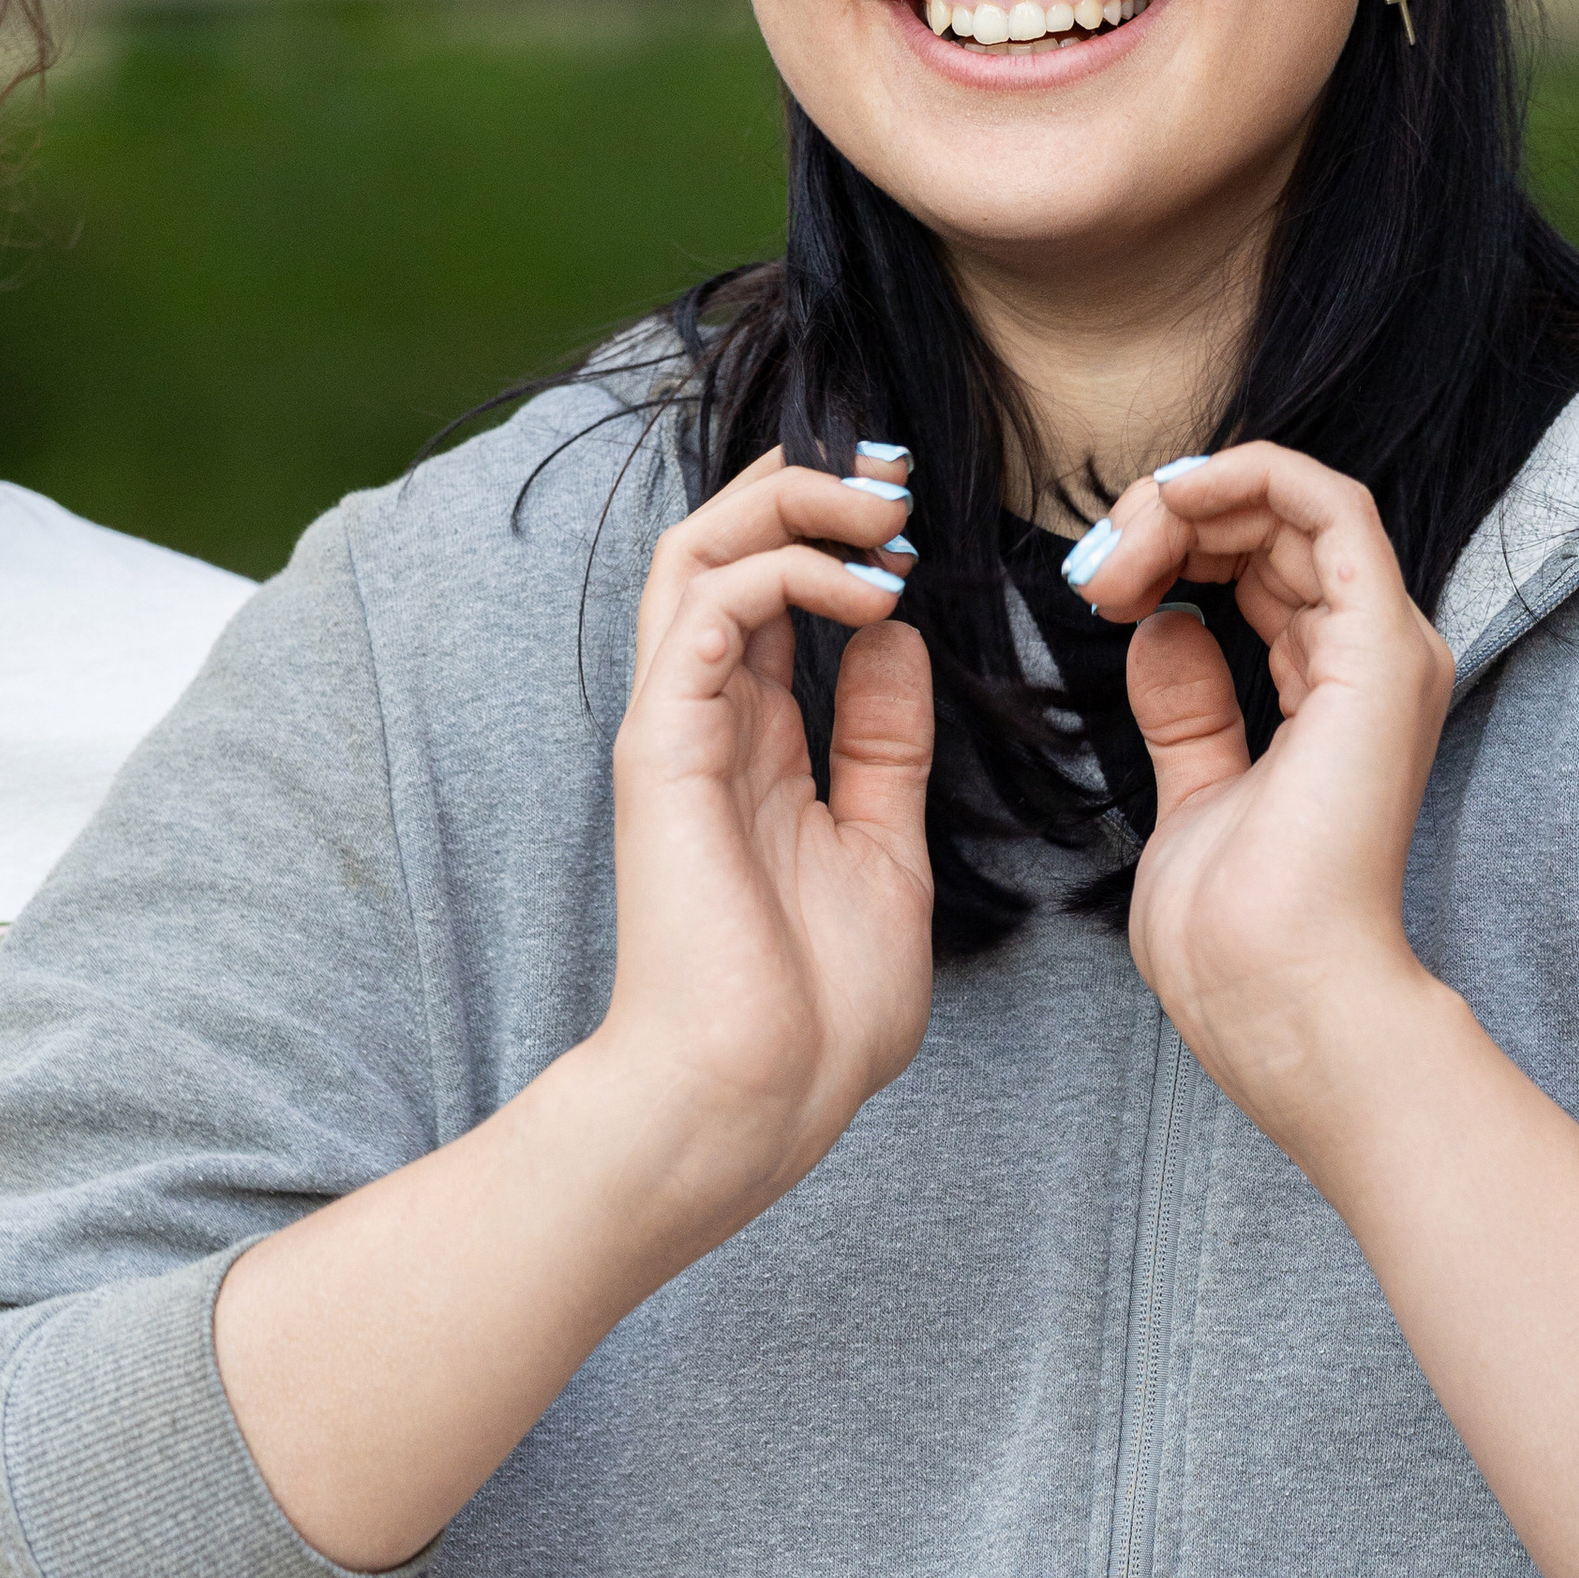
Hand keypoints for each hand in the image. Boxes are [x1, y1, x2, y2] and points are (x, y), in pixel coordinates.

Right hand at [596, 446, 934, 1231]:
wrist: (754, 1098)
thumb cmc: (815, 1011)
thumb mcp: (885, 850)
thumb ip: (884, 746)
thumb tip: (898, 643)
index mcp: (752, 744)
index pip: (770, 592)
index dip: (835, 533)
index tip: (916, 517)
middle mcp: (704, 719)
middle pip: (722, 547)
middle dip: (808, 489)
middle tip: (896, 478)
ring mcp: (675, 728)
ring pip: (695, 552)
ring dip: (791, 506)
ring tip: (883, 512)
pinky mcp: (662, 748)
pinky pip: (705, 611)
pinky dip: (787, 574)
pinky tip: (869, 593)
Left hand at [1063, 444, 1452, 1148]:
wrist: (1272, 994)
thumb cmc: (1232, 933)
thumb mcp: (1191, 793)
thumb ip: (1190, 712)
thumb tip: (1164, 633)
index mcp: (1335, 695)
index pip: (1265, 570)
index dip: (1176, 549)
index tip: (1096, 585)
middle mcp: (1372, 661)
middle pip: (1275, 529)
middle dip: (1170, 520)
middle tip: (1091, 567)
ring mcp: (1382, 650)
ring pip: (1295, 504)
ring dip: (1188, 503)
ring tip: (1111, 555)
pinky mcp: (1378, 646)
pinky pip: (1329, 504)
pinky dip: (1245, 478)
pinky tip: (1170, 505)